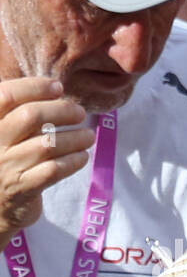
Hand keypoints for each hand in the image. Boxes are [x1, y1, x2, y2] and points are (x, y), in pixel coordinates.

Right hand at [0, 78, 96, 244]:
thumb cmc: (4, 161)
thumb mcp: (4, 133)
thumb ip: (19, 113)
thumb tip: (55, 90)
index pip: (5, 95)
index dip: (34, 87)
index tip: (58, 87)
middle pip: (30, 116)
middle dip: (61, 110)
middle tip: (80, 112)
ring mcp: (5, 166)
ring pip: (47, 144)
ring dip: (74, 137)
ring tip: (88, 136)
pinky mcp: (22, 189)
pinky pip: (53, 170)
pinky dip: (73, 161)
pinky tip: (83, 157)